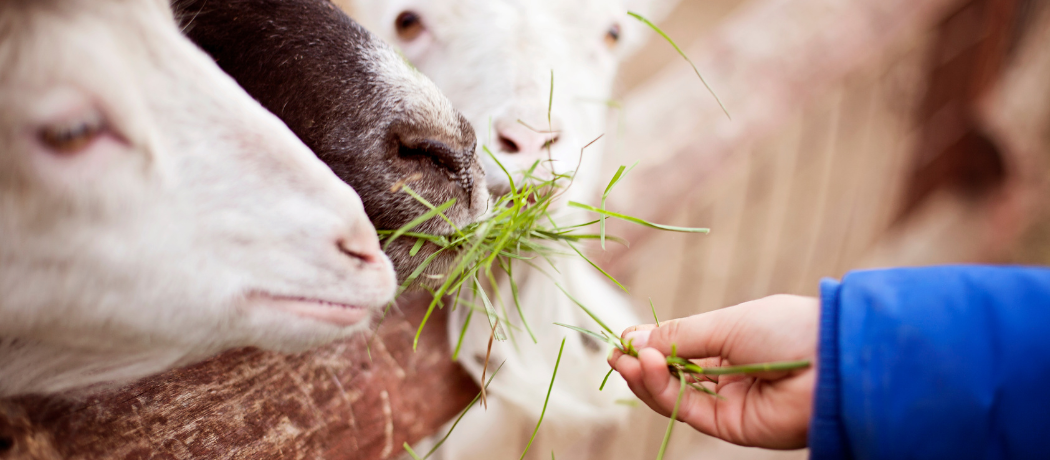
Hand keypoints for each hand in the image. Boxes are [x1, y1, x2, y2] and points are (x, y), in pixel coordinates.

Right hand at [608, 295, 818, 448]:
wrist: (831, 361)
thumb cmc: (787, 329)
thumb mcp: (726, 323)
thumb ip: (679, 335)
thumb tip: (634, 338)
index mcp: (730, 344)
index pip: (679, 348)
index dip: (650, 344)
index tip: (624, 336)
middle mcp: (726, 375)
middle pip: (672, 374)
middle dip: (641, 363)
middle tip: (616, 351)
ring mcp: (727, 402)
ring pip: (673, 394)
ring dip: (645, 377)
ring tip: (626, 359)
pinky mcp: (729, 426)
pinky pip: (686, 409)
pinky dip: (661, 390)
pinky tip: (647, 368)